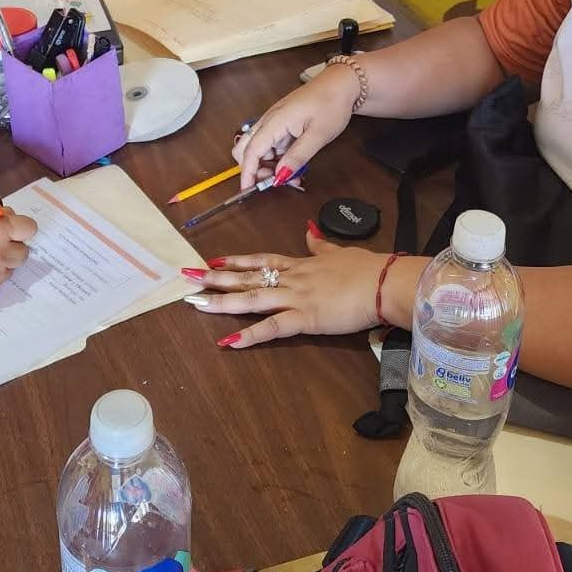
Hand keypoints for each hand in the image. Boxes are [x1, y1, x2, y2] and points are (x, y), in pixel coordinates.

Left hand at [188, 225, 401, 347]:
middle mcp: (291, 279)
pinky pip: (273, 327)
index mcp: (300, 265)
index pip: (261, 261)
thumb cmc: (366, 268)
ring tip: (196, 302)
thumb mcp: (339, 252)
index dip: (236, 260)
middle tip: (187, 276)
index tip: (213, 259)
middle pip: (248, 277)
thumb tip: (310, 231)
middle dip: (216, 277)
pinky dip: (250, 334)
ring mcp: (296, 298)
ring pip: (252, 298)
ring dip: (222, 301)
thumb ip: (320, 245)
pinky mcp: (305, 318)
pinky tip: (228, 341)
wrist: (384, 282)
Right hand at [233, 68, 359, 188]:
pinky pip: (272, 145)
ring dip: (269, 165)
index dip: (247, 173)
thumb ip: (297, 157)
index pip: (250, 151)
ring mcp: (275, 122)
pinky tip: (293, 165)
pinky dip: (278, 158)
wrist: (341, 84)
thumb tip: (280, 176)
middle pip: (246, 149)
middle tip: (275, 181)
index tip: (247, 190)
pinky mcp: (282, 124)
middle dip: (255, 169)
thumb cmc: (330, 103)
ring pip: (260, 149)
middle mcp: (269, 121)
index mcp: (274, 121)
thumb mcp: (317, 135)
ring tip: (291, 176)